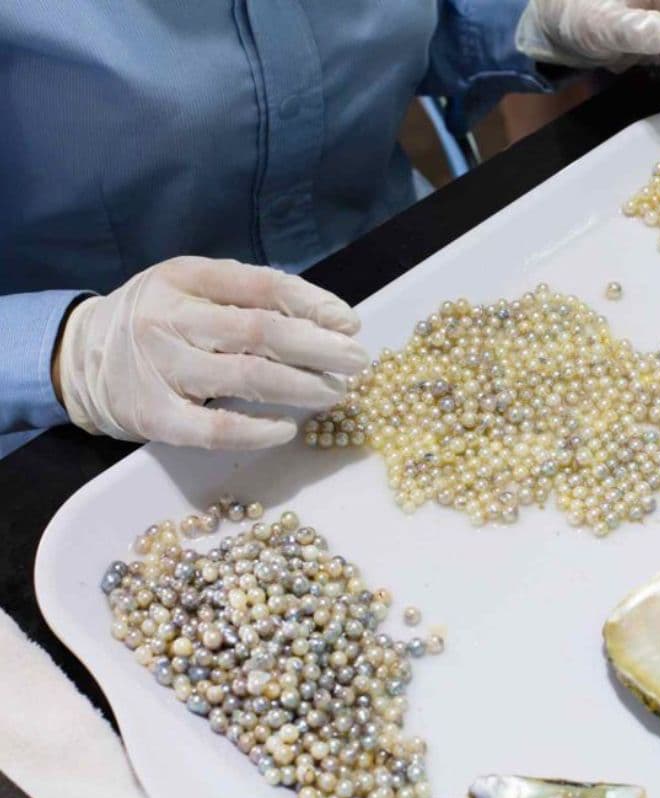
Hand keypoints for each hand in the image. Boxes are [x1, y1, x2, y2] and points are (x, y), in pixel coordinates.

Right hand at [54, 256, 368, 448]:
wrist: (76, 357)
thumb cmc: (157, 320)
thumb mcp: (192, 288)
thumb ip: (249, 296)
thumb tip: (328, 321)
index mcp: (187, 277)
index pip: (263, 285)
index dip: (314, 304)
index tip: (349, 324)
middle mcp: (171, 317)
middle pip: (261, 331)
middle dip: (320, 348)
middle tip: (357, 362)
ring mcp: (161, 367)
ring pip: (245, 376)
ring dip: (301, 386)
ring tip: (334, 392)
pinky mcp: (153, 415)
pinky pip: (214, 428)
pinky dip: (256, 431)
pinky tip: (286, 429)